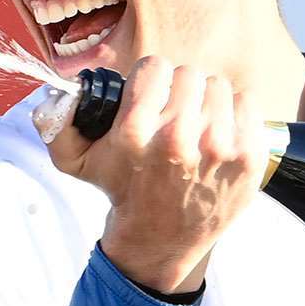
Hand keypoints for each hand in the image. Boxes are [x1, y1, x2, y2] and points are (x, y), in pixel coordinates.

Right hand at [41, 56, 268, 295]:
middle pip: (188, 73)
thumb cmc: (123, 191)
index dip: (150, 79)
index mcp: (137, 131)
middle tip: (173, 114)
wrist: (161, 239)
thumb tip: (56, 92)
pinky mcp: (248, 156)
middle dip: (178, 90)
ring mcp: (219, 147)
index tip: (150, 97)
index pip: (154, 66)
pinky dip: (234, 114)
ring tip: (196, 126)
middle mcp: (178, 138)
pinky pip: (247, 103)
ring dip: (206, 101)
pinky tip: (219, 135)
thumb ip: (57, 123)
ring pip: (217, 86)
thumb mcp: (78, 163)